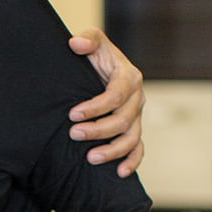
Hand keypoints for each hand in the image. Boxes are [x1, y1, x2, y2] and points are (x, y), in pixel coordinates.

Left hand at [67, 28, 144, 176]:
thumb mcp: (91, 40)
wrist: (97, 65)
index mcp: (129, 77)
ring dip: (112, 150)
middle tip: (74, 134)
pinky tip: (120, 173)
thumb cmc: (93, 53)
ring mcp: (136, 115)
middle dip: (98, 129)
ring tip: (90, 158)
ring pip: (131, 138)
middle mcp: (137, 98)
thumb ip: (87, 39)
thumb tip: (76, 44)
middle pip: (123, 120)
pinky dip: (132, 161)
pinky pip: (138, 148)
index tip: (73, 113)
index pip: (116, 96)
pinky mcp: (133, 128)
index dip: (96, 107)